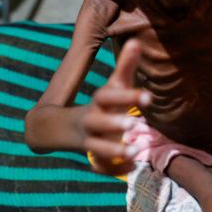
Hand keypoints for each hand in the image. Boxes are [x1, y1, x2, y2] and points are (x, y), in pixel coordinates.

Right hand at [80, 37, 149, 174]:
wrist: (63, 128)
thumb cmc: (101, 104)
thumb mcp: (112, 86)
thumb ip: (125, 67)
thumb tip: (137, 41)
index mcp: (98, 102)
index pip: (107, 96)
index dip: (126, 96)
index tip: (149, 97)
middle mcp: (91, 121)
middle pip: (97, 122)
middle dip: (113, 123)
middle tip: (134, 124)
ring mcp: (90, 141)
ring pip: (97, 148)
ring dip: (115, 150)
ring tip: (137, 151)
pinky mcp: (93, 158)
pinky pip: (100, 167)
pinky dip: (115, 169)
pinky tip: (132, 167)